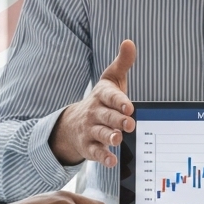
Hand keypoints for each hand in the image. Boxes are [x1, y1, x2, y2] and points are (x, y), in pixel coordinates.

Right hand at [49, 40, 135, 166]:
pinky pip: (95, 152)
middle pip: (107, 116)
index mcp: (102, 95)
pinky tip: (112, 161)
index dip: (119, 101)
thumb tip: (129, 42)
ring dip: (109, 137)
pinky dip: (103, 157)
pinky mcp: (89, 146)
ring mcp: (90, 130)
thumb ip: (122, 63)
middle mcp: (95, 112)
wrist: (74, 122)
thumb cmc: (102, 100)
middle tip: (129, 123)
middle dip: (117, 120)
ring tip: (117, 139)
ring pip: (100, 133)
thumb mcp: (111, 80)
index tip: (129, 106)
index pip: (110, 96)